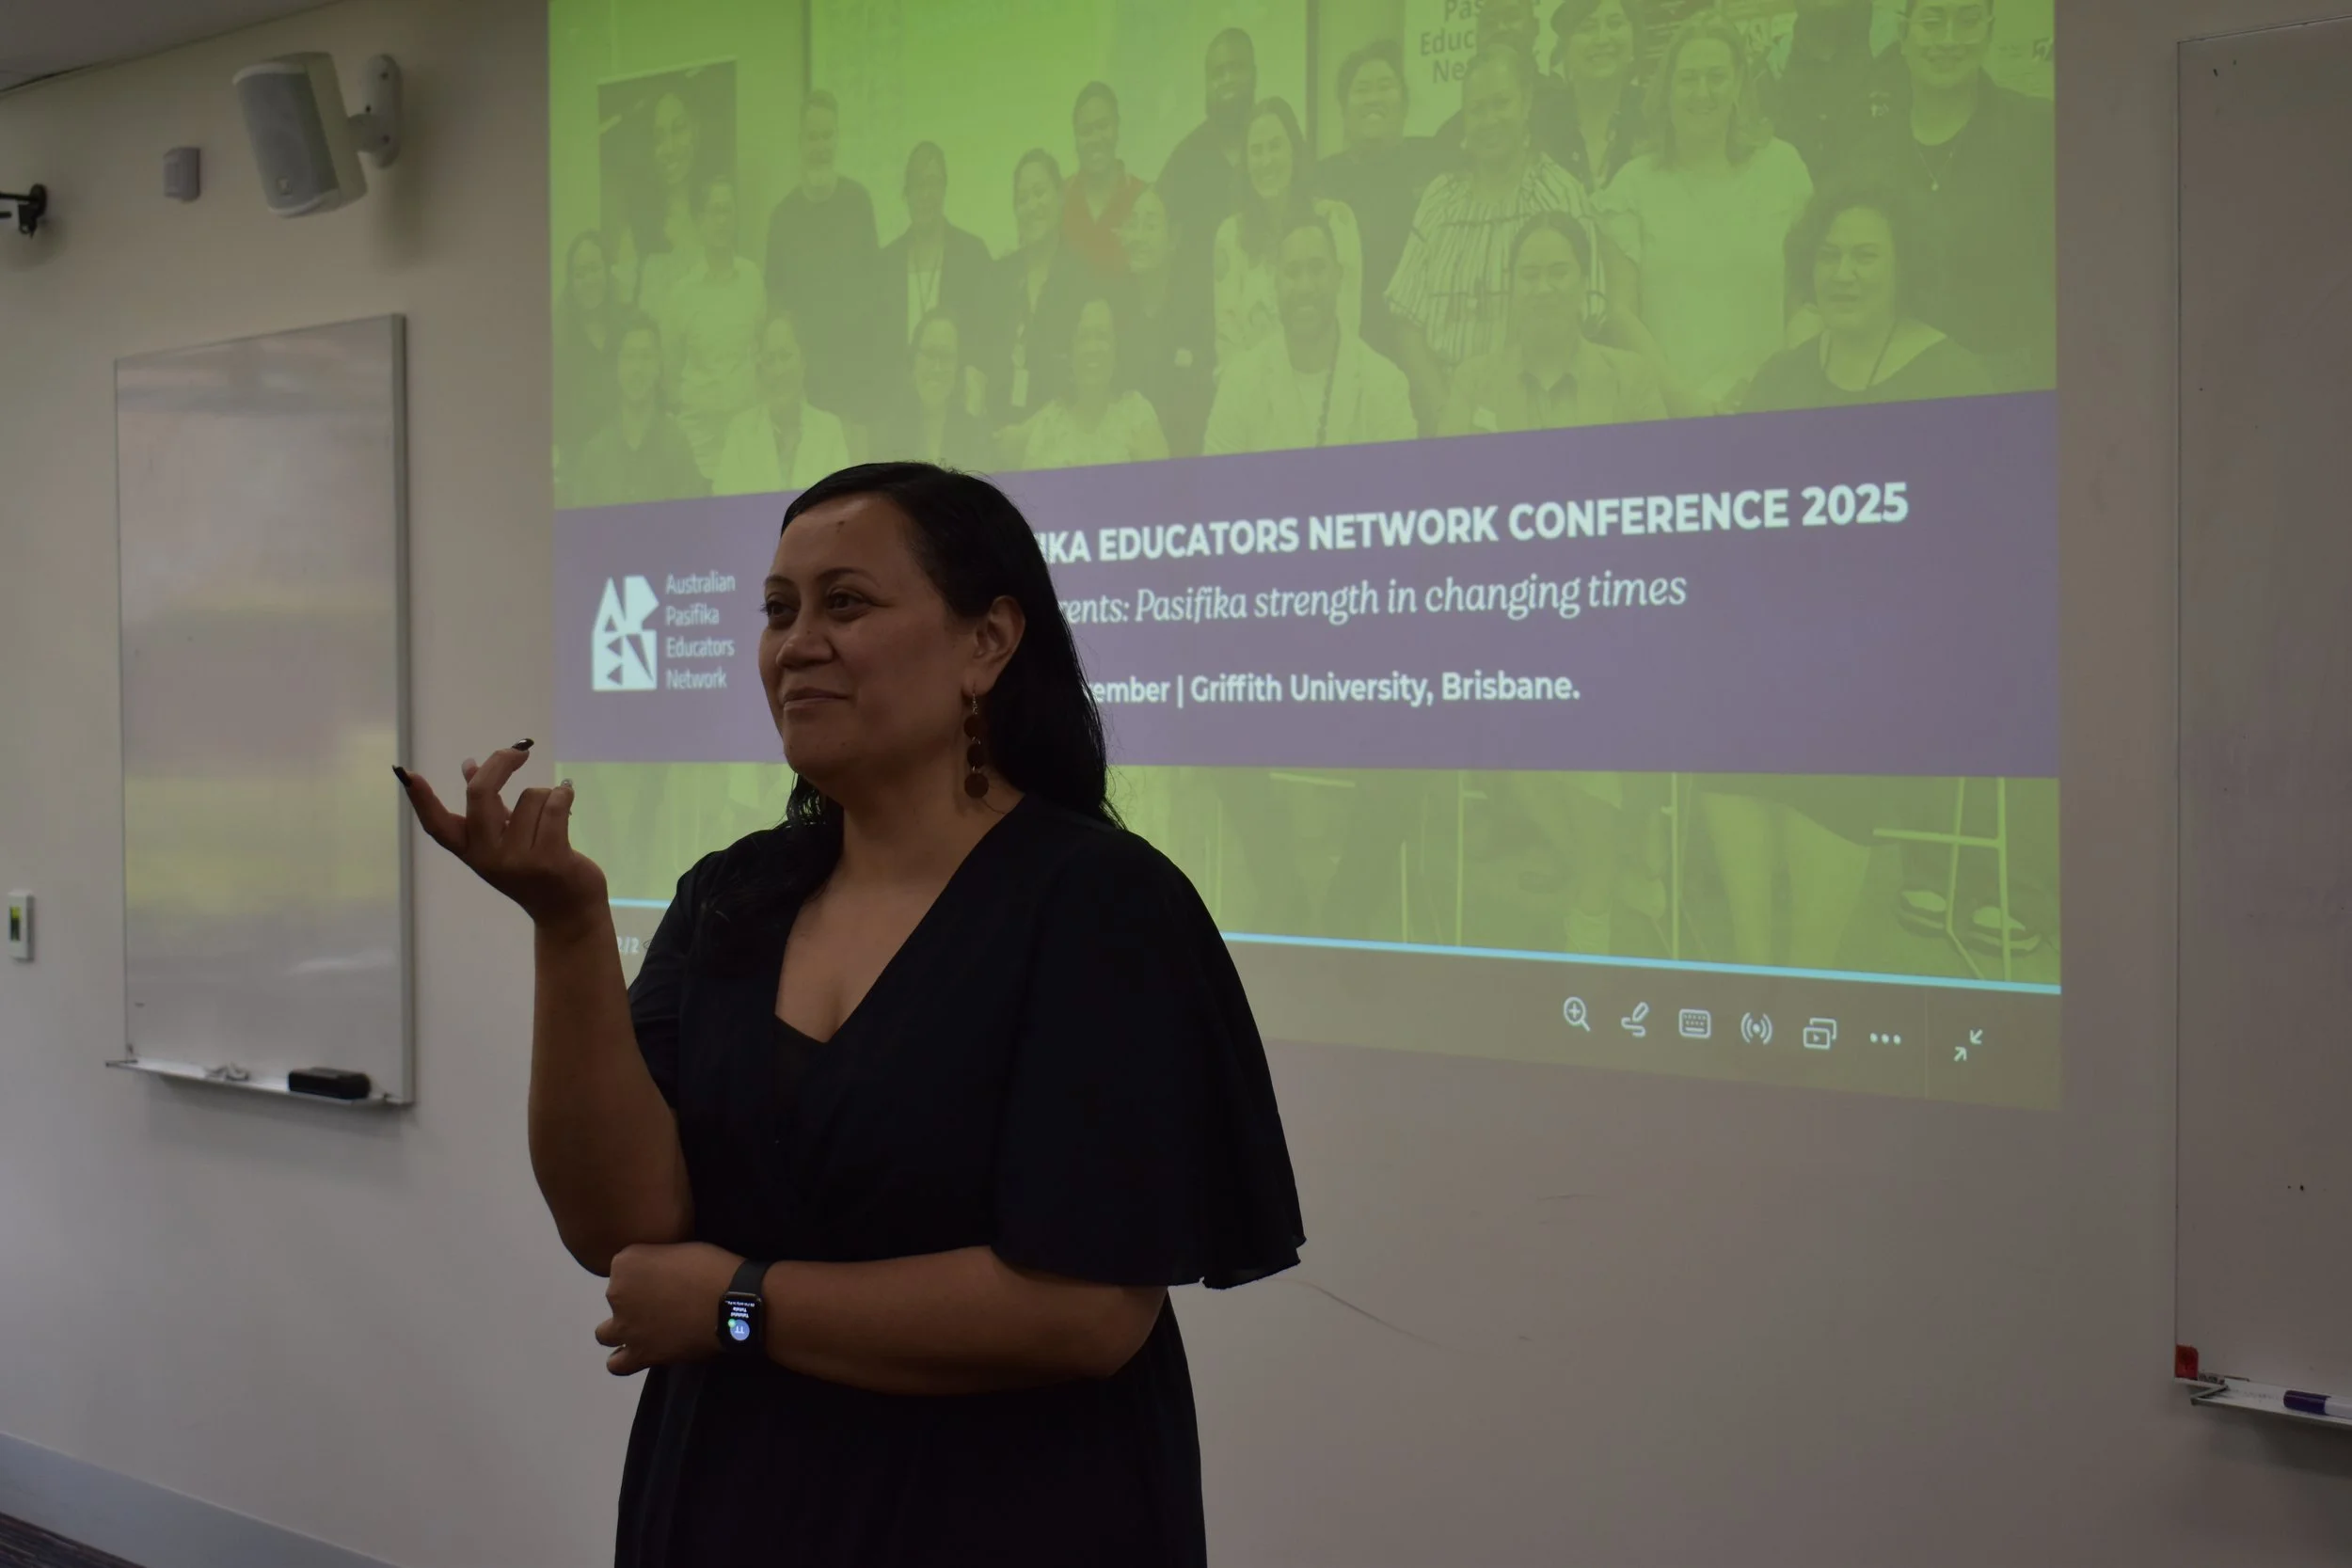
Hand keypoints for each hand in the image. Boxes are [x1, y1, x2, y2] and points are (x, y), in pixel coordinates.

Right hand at [395, 744, 608, 930]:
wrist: (567, 911)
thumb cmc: (534, 868)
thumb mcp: (503, 839)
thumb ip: (487, 806)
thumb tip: (468, 766)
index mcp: (471, 851)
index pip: (437, 825)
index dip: (421, 799)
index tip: (406, 773)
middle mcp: (488, 857)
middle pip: (480, 794)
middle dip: (500, 763)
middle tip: (519, 751)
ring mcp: (518, 860)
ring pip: (530, 796)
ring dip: (547, 794)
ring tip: (552, 815)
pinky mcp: (550, 859)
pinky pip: (554, 806)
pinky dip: (563, 794)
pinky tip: (566, 799)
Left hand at [595, 1241, 744, 1376]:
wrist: (732, 1303)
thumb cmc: (713, 1267)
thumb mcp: (681, 1246)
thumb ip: (658, 1259)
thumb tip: (660, 1271)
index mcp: (626, 1261)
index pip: (623, 1266)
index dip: (644, 1272)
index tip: (664, 1275)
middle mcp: (616, 1293)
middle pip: (615, 1297)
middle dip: (634, 1298)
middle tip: (664, 1300)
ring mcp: (625, 1326)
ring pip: (605, 1333)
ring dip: (621, 1330)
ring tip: (645, 1328)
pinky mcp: (640, 1353)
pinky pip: (616, 1364)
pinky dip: (624, 1359)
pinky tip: (640, 1352)